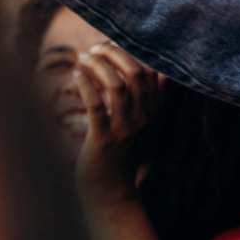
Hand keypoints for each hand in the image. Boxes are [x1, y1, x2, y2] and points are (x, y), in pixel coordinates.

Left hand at [72, 44, 163, 207]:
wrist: (111, 194)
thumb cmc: (123, 157)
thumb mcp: (146, 128)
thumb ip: (154, 101)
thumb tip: (163, 73)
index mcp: (154, 114)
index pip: (151, 74)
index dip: (132, 54)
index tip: (112, 46)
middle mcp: (144, 119)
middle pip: (135, 74)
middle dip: (114, 55)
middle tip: (95, 49)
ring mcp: (125, 129)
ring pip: (116, 85)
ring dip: (97, 66)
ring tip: (83, 59)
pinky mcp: (104, 139)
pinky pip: (96, 104)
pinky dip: (85, 84)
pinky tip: (76, 75)